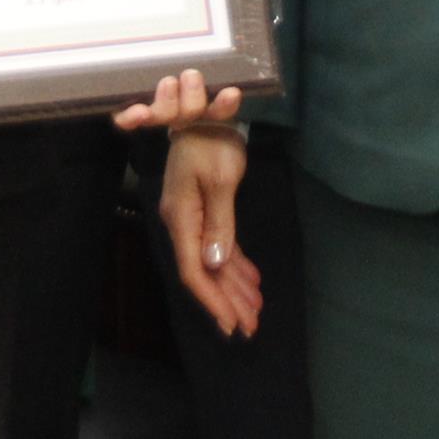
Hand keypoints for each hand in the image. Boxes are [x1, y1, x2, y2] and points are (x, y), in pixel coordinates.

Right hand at [115, 71, 257, 333]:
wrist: (199, 111)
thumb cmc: (211, 141)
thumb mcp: (221, 180)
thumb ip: (219, 223)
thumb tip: (213, 263)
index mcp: (183, 218)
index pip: (195, 271)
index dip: (213, 300)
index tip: (231, 324)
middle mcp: (183, 223)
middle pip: (205, 272)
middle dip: (228, 301)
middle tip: (251, 327)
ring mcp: (192, 217)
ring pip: (213, 261)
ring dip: (233, 286)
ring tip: (255, 311)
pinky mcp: (204, 209)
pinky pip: (218, 244)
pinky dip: (235, 263)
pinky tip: (250, 279)